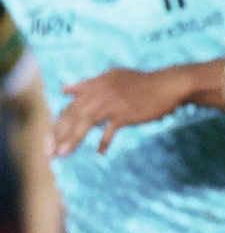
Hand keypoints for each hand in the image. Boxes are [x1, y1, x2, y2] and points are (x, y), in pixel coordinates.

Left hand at [54, 66, 193, 155]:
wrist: (167, 85)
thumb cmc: (141, 83)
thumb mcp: (111, 77)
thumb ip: (87, 84)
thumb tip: (64, 90)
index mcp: (95, 85)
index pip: (70, 106)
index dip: (59, 124)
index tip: (50, 140)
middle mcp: (99, 93)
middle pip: (73, 115)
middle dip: (59, 135)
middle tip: (49, 152)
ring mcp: (112, 104)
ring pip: (85, 122)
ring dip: (72, 139)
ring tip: (62, 154)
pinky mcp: (125, 114)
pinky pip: (109, 131)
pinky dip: (104, 142)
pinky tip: (100, 152)